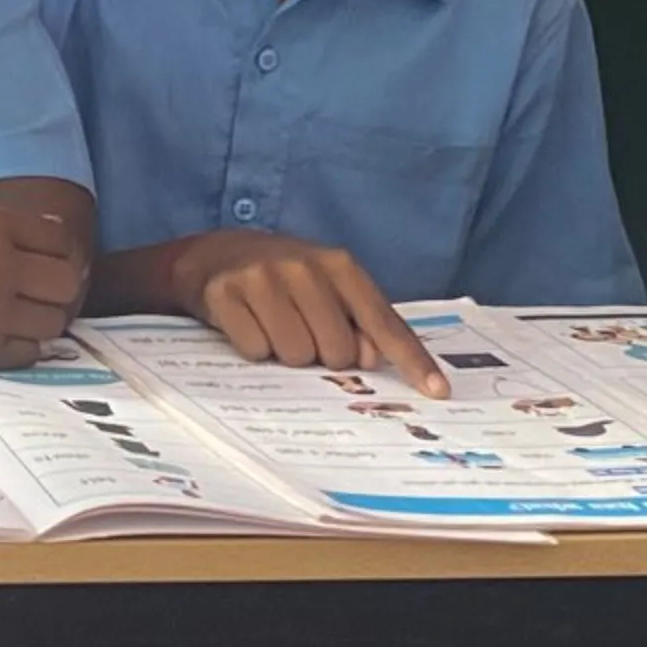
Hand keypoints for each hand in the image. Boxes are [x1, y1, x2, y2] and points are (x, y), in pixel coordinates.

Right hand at [0, 201, 84, 368]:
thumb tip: (50, 228)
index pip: (59, 238)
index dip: (56, 249)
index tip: (44, 259)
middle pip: (66, 282)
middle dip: (56, 284)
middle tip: (36, 289)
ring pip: (54, 322)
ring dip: (40, 317)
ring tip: (15, 312)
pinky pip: (29, 353)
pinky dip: (20, 344)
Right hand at [167, 232, 447, 397]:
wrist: (209, 255)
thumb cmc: (280, 278)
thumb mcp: (325, 288)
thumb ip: (359, 321)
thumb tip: (371, 359)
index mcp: (338, 265)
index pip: (383, 321)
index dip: (412, 360)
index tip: (437, 391)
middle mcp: (302, 267)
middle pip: (337, 351)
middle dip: (323, 356)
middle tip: (303, 334)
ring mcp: (261, 278)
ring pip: (296, 356)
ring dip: (286, 354)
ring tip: (273, 327)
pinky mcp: (224, 293)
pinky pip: (255, 351)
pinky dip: (253, 348)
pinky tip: (247, 324)